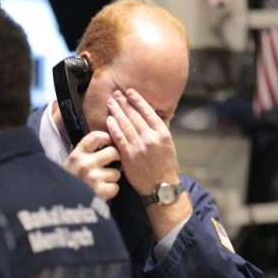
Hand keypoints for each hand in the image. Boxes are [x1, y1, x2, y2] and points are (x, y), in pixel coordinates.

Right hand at [63, 130, 121, 200]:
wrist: (60, 202)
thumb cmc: (68, 182)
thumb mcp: (71, 164)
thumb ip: (84, 153)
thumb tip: (105, 143)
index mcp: (77, 155)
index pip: (96, 137)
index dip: (107, 137)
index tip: (111, 141)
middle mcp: (85, 164)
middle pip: (113, 152)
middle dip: (116, 158)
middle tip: (113, 162)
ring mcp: (93, 178)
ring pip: (116, 172)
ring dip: (112, 177)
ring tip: (101, 182)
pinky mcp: (100, 191)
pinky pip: (115, 187)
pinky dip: (110, 190)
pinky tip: (101, 191)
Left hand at [106, 88, 191, 238]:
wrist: (160, 186)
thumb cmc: (165, 166)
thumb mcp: (168, 145)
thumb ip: (158, 131)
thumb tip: (150, 117)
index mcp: (162, 133)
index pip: (148, 112)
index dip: (138, 101)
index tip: (130, 92)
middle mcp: (151, 137)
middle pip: (135, 116)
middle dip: (124, 103)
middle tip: (116, 93)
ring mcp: (139, 146)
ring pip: (126, 125)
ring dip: (117, 112)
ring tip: (111, 103)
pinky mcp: (129, 156)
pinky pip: (119, 138)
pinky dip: (113, 128)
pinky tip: (109, 120)